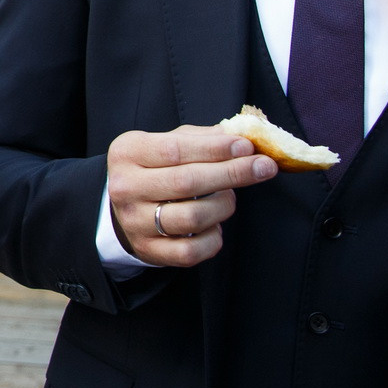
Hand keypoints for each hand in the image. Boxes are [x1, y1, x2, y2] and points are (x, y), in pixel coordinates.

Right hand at [106, 126, 277, 266]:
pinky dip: (213, 238)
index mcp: (127, 153)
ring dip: (223, 206)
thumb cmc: (155, 169)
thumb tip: (244, 137)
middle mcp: (125, 188)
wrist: (124, 208)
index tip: (247, 147)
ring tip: (228, 197)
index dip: (215, 148)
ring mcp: (135, 222)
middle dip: (232, 173)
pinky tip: (214, 225)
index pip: (174, 149)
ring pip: (192, 217)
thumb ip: (203, 138)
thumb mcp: (167, 143)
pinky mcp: (148, 250)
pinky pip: (191, 250)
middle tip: (263, 167)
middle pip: (186, 182)